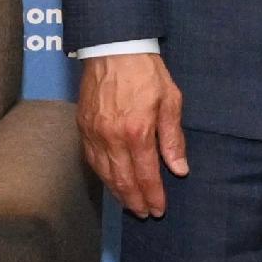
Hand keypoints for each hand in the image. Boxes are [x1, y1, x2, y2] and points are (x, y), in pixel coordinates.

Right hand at [82, 51, 189, 216]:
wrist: (113, 47)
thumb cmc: (145, 71)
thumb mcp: (170, 100)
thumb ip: (173, 138)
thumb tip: (179, 168)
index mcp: (136, 132)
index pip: (145, 175)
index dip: (153, 195)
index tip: (159, 209)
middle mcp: (112, 138)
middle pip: (123, 180)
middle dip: (135, 201)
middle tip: (144, 214)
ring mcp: (94, 133)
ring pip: (104, 174)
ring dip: (118, 193)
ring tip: (129, 204)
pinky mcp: (83, 126)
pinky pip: (91, 160)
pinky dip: (102, 176)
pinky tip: (110, 182)